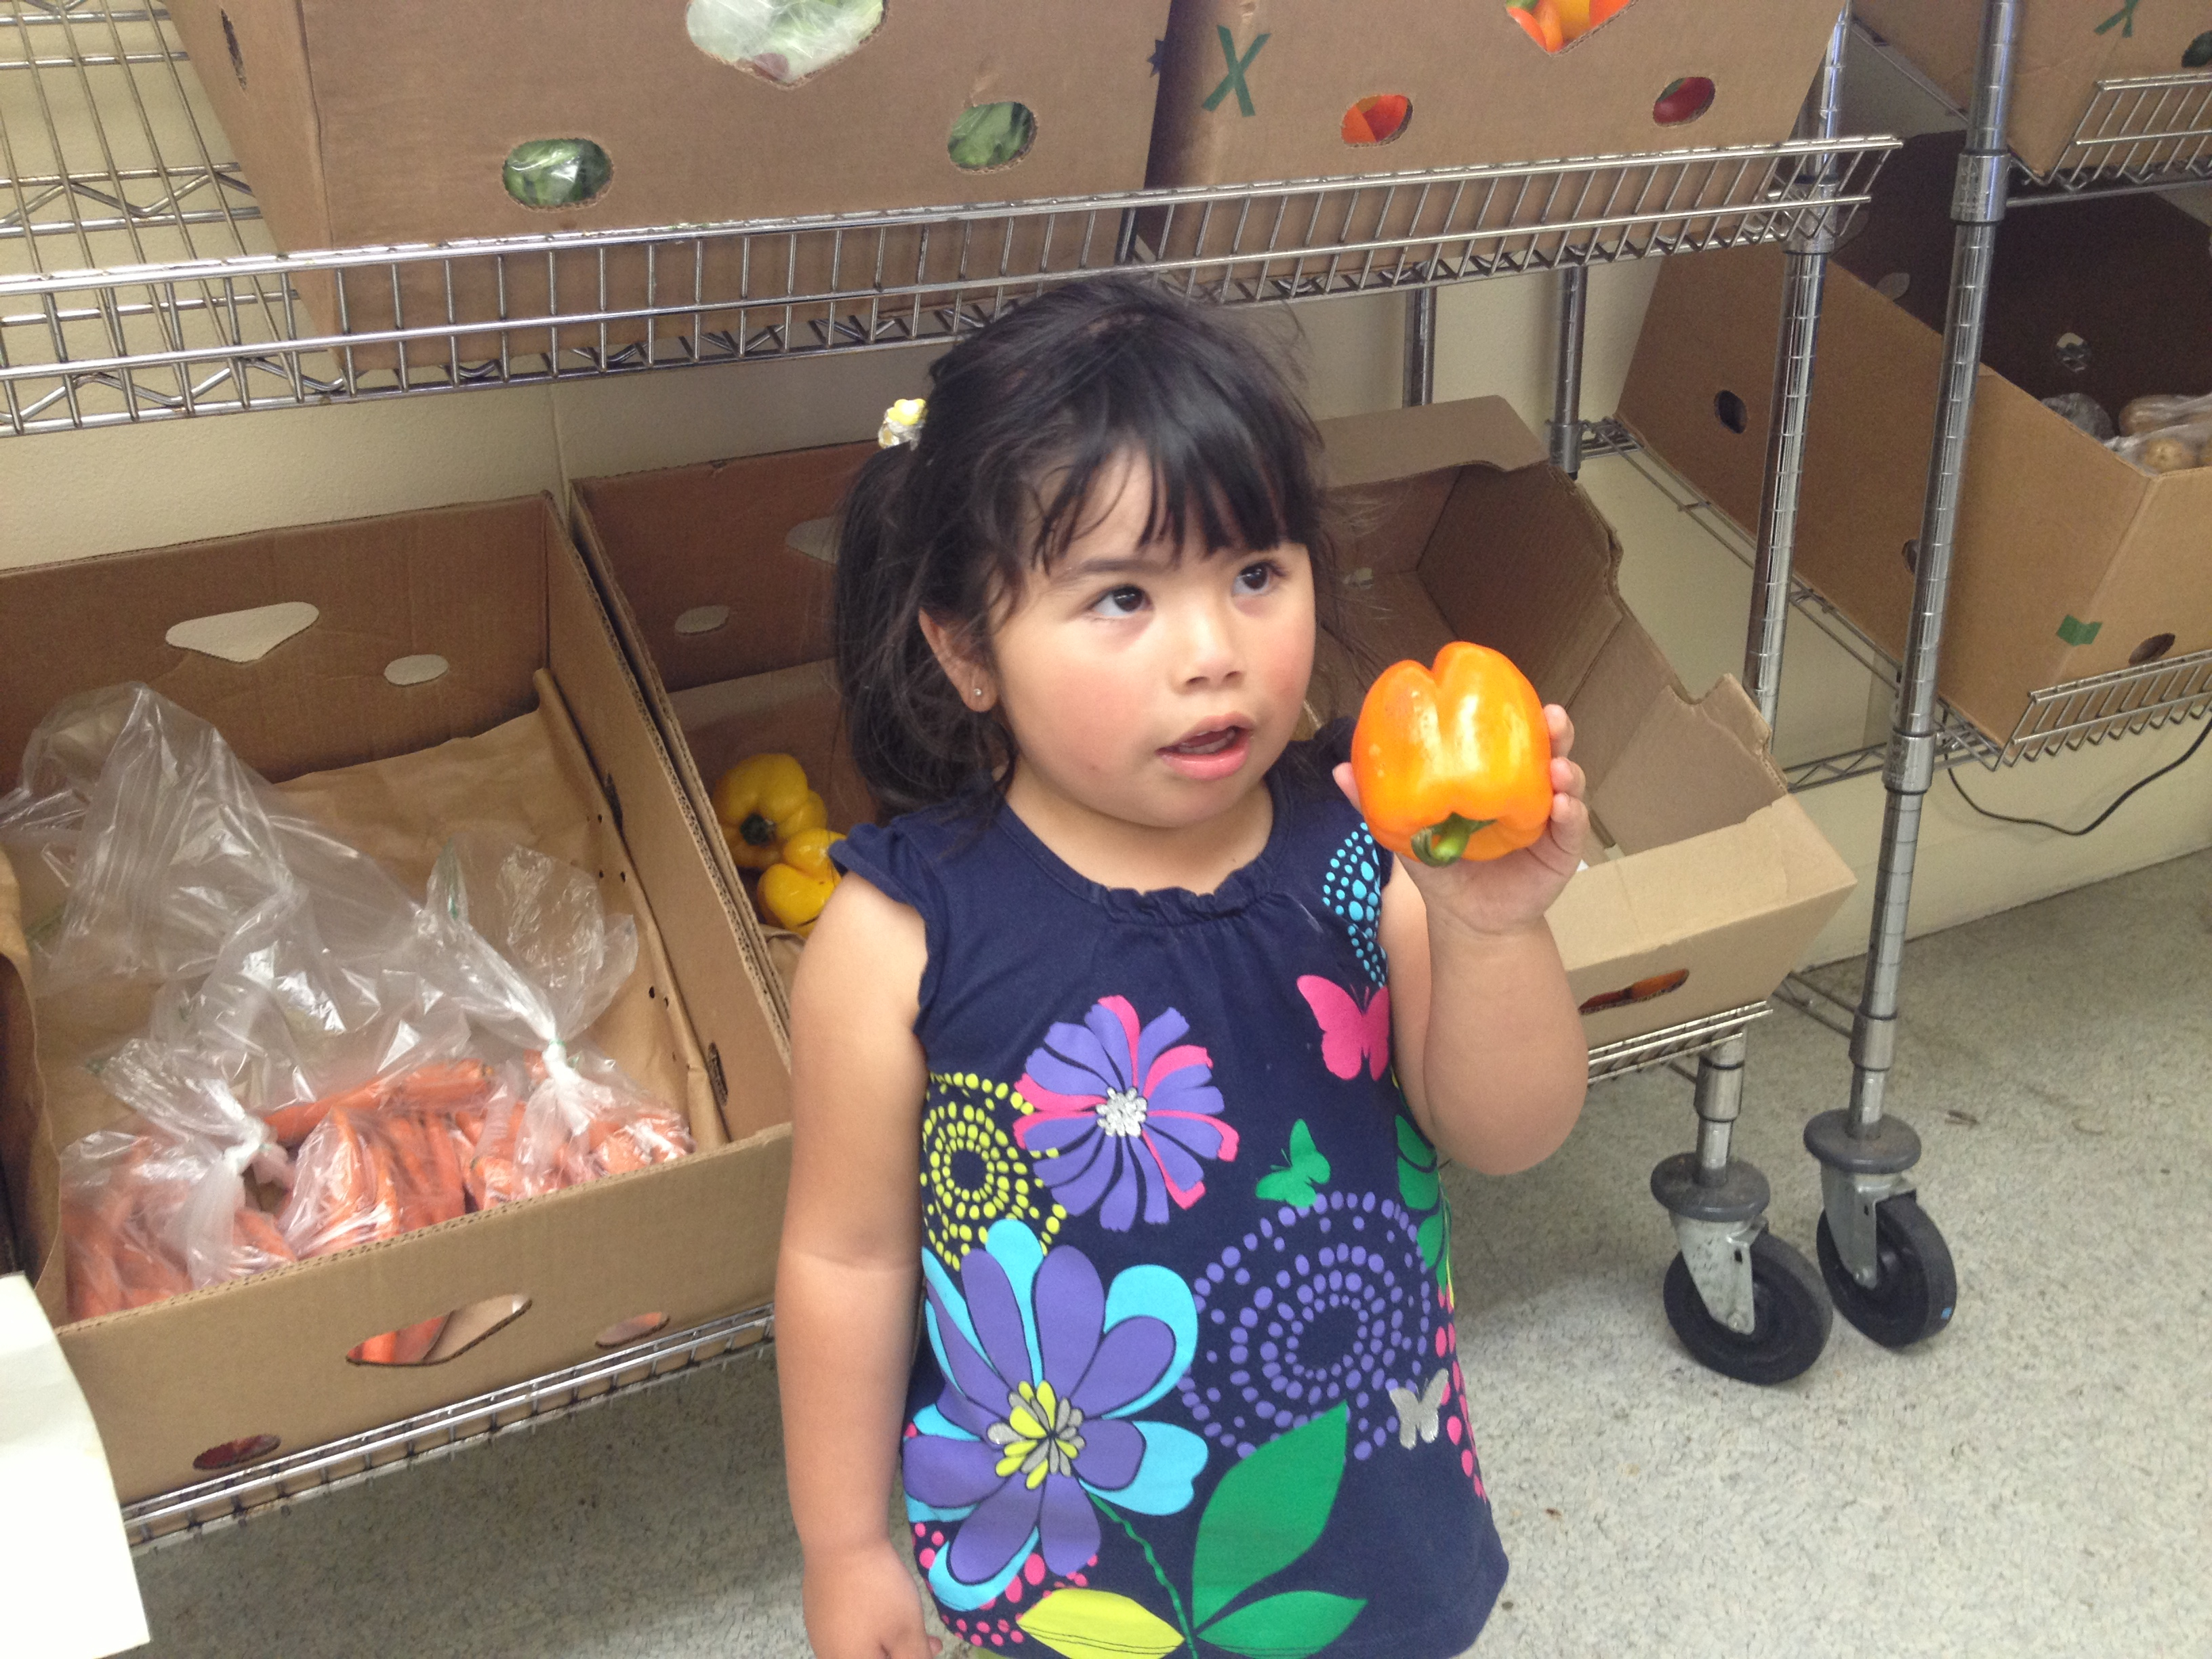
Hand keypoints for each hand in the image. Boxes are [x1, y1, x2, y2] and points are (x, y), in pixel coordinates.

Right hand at [802, 1541, 942, 1658]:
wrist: (840, 1541)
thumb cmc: (877, 1590)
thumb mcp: (907, 1631)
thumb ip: (915, 1658)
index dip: (912, 1658)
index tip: (932, 1646)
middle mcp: (830, 1654)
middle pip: (871, 1658)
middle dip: (902, 1652)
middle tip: (930, 1640)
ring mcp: (820, 1632)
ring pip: (860, 1644)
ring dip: (888, 1639)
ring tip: (910, 1620)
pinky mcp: (817, 1609)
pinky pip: (847, 1627)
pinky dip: (869, 1623)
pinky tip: (880, 1606)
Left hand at [1335, 704, 1587, 938]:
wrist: (1467, 920)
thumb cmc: (1441, 866)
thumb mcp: (1407, 831)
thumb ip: (1376, 802)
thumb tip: (1339, 770)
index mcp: (1496, 775)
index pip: (1512, 735)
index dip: (1516, 712)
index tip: (1511, 691)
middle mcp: (1530, 789)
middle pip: (1551, 749)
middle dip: (1556, 730)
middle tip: (1551, 718)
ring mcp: (1550, 818)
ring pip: (1570, 783)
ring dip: (1569, 770)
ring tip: (1559, 766)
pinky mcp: (1563, 849)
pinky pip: (1573, 827)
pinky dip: (1572, 813)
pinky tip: (1562, 804)